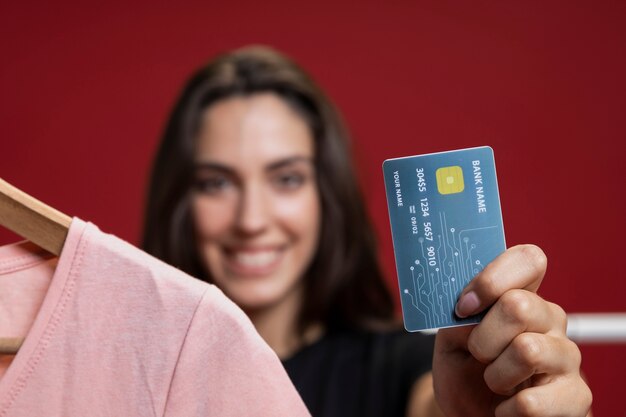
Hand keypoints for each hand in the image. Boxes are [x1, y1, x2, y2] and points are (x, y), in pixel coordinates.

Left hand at [431, 244, 591, 416]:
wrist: (469, 413)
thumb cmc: (463, 370)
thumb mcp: (449, 338)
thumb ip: (458, 317)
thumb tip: (469, 308)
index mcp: (521, 296)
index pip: (528, 260)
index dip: (492, 278)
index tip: (464, 307)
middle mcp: (550, 319)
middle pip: (519, 305)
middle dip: (483, 337)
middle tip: (478, 355)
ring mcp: (567, 357)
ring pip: (527, 350)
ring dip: (495, 375)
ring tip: (495, 382)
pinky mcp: (576, 396)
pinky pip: (532, 402)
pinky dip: (506, 410)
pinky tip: (505, 408)